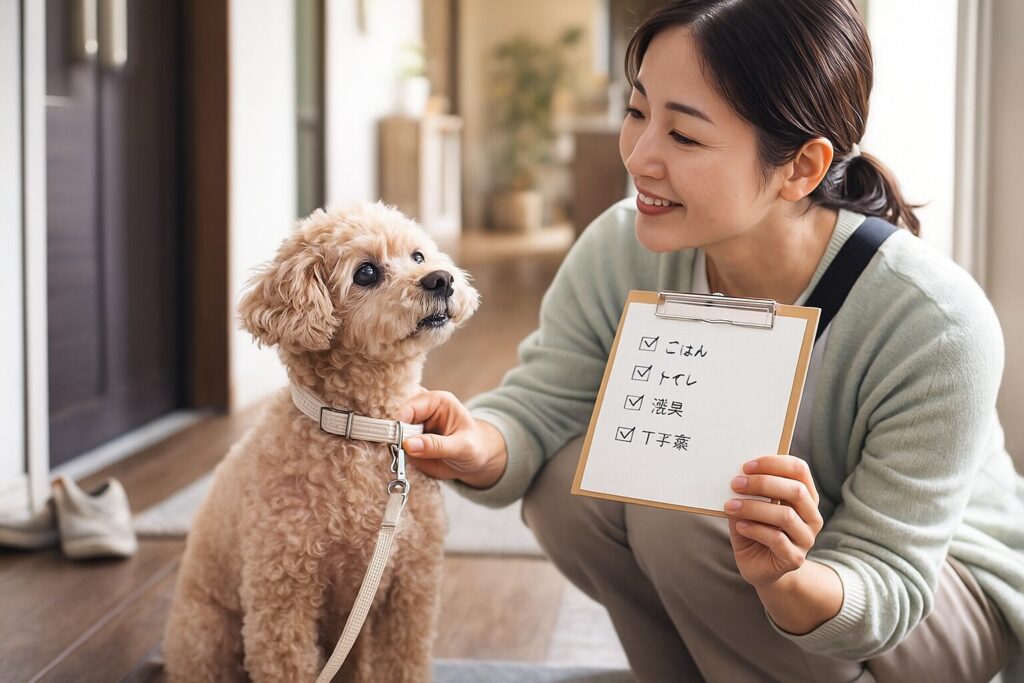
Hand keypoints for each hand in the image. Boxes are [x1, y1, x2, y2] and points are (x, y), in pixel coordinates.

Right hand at [398, 390, 507, 488]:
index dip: (400, 424)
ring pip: (390, 432)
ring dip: (390, 446)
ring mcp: (412, 426)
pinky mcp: (407, 441)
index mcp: (437, 401)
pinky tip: (397, 462)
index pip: (410, 408)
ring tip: (398, 458)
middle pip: (395, 417)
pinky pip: (392, 446)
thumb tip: (407, 444)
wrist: (476, 461)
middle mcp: (422, 410)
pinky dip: (392, 455)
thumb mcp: (461, 447)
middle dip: (392, 434)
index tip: (397, 442)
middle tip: (394, 452)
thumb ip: (436, 446)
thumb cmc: (475, 448)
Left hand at [724, 455, 823, 588]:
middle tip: (736, 483)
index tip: (746, 466)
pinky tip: (739, 526)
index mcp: (805, 496)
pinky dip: (755, 529)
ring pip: (786, 516)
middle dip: (763, 483)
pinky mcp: (795, 558)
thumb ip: (749, 493)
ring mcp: (806, 538)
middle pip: (796, 491)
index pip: (799, 470)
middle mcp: (812, 516)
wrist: (760, 568)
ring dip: (754, 508)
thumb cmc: (754, 531)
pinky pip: (777, 539)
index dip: (774, 463)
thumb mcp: (751, 508)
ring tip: (731, 507)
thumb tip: (737, 477)